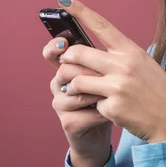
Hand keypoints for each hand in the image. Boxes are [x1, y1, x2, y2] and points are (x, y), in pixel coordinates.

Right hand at [43, 37, 111, 166]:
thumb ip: (100, 56)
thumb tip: (104, 42)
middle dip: (89, 71)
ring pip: (76, 92)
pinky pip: (84, 113)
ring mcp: (60, 104)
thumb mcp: (106, 71)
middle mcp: (58, 84)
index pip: (53, 53)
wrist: (111, 124)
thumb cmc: (109, 93)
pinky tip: (110, 113)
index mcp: (67, 67)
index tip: (64, 42)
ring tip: (112, 95)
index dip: (54, 46)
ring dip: (98, 93)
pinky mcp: (68, 123)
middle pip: (65, 70)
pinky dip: (102, 112)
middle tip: (106, 75)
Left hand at [56, 0, 165, 142]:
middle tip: (64, 62)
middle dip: (66, 58)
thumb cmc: (155, 89)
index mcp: (130, 51)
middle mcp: (123, 65)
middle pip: (78, 53)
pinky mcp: (112, 108)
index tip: (64, 0)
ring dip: (73, 86)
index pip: (101, 25)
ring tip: (79, 90)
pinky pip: (90, 104)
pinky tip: (108, 109)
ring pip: (77, 80)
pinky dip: (95, 107)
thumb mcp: (141, 63)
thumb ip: (116, 56)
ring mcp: (117, 87)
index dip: (80, 11)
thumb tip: (84, 54)